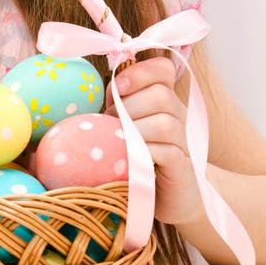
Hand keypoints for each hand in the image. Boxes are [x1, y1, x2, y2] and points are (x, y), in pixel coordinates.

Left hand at [104, 57, 201, 225]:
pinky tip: (131, 159)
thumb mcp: (123, 124)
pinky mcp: (183, 166)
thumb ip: (113, 105)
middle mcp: (179, 115)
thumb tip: (81, 95)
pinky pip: (167, 151)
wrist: (167, 197)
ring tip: (120, 143)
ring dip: (134, 130)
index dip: (140, 73)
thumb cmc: (138, 155)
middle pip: (162, 95)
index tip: (118, 88)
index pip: (163, 68)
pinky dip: (144, 152)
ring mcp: (184, 141)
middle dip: (129, 107)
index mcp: (164, 98)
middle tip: (111, 124)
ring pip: (165, 122)